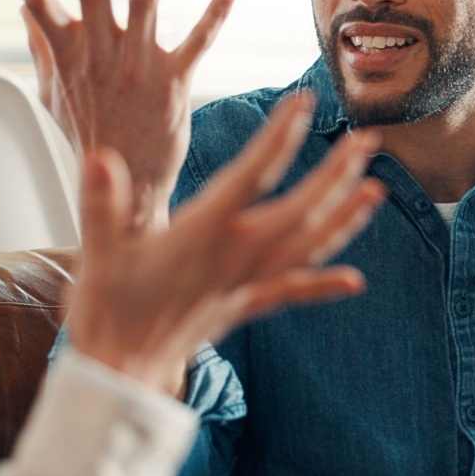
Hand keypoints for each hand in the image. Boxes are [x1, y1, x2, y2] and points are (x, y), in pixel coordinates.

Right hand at [14, 0, 235, 228]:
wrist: (124, 184)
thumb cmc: (87, 136)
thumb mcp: (52, 95)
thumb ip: (42, 49)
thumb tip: (25, 11)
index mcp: (68, 56)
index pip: (40, 3)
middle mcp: (100, 56)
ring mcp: (137, 67)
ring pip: (145, 2)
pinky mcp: (173, 83)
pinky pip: (197, 41)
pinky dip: (215, 12)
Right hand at [68, 92, 385, 398]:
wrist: (121, 371)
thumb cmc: (108, 309)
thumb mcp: (98, 251)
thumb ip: (100, 203)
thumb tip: (98, 157)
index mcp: (203, 233)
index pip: (251, 175)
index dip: (280, 137)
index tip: (304, 103)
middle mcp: (235, 257)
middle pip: (299, 210)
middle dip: (336, 174)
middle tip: (368, 141)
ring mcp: (246, 283)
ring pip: (307, 247)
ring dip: (344, 218)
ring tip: (377, 191)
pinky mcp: (245, 306)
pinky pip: (293, 292)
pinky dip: (325, 285)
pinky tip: (356, 282)